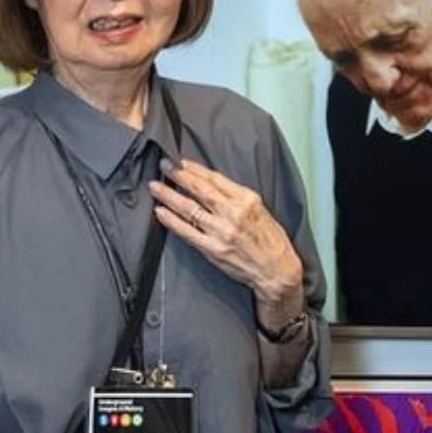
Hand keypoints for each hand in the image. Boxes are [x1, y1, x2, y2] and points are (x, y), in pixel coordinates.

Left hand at [150, 158, 302, 309]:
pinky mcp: (213, 249)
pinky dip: (171, 220)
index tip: (180, 162)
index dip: (194, 169)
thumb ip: (236, 197)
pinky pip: (187, 231)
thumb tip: (210, 184)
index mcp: (247, 200)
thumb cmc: (270, 240)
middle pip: (199, 190)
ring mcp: (221, 231)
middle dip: (178, 176)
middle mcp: (233, 213)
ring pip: (189, 208)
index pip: (215, 179)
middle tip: (163, 166)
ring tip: (154, 186)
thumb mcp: (260, 209)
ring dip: (169, 196)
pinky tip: (160, 211)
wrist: (276, 270)